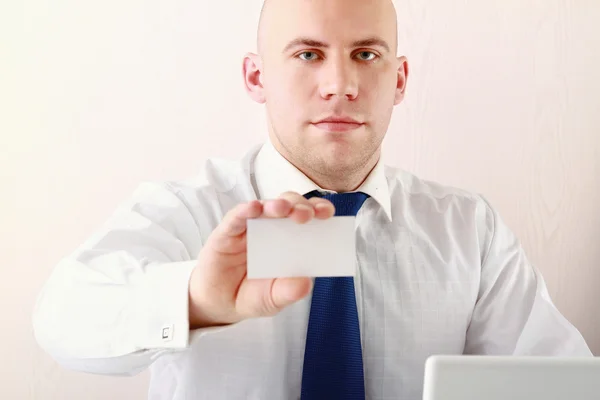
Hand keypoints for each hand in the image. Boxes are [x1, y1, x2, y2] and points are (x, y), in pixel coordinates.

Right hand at [188, 191, 334, 328]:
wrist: (220, 304)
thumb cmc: (253, 295)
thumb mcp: (273, 299)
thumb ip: (288, 292)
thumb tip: (306, 284)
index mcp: (292, 240)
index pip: (309, 218)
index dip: (319, 211)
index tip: (328, 214)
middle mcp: (273, 228)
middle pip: (290, 206)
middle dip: (300, 206)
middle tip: (306, 215)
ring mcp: (250, 228)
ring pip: (265, 206)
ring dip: (276, 204)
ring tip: (282, 208)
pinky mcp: (227, 231)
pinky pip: (236, 216)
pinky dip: (245, 210)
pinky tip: (253, 208)